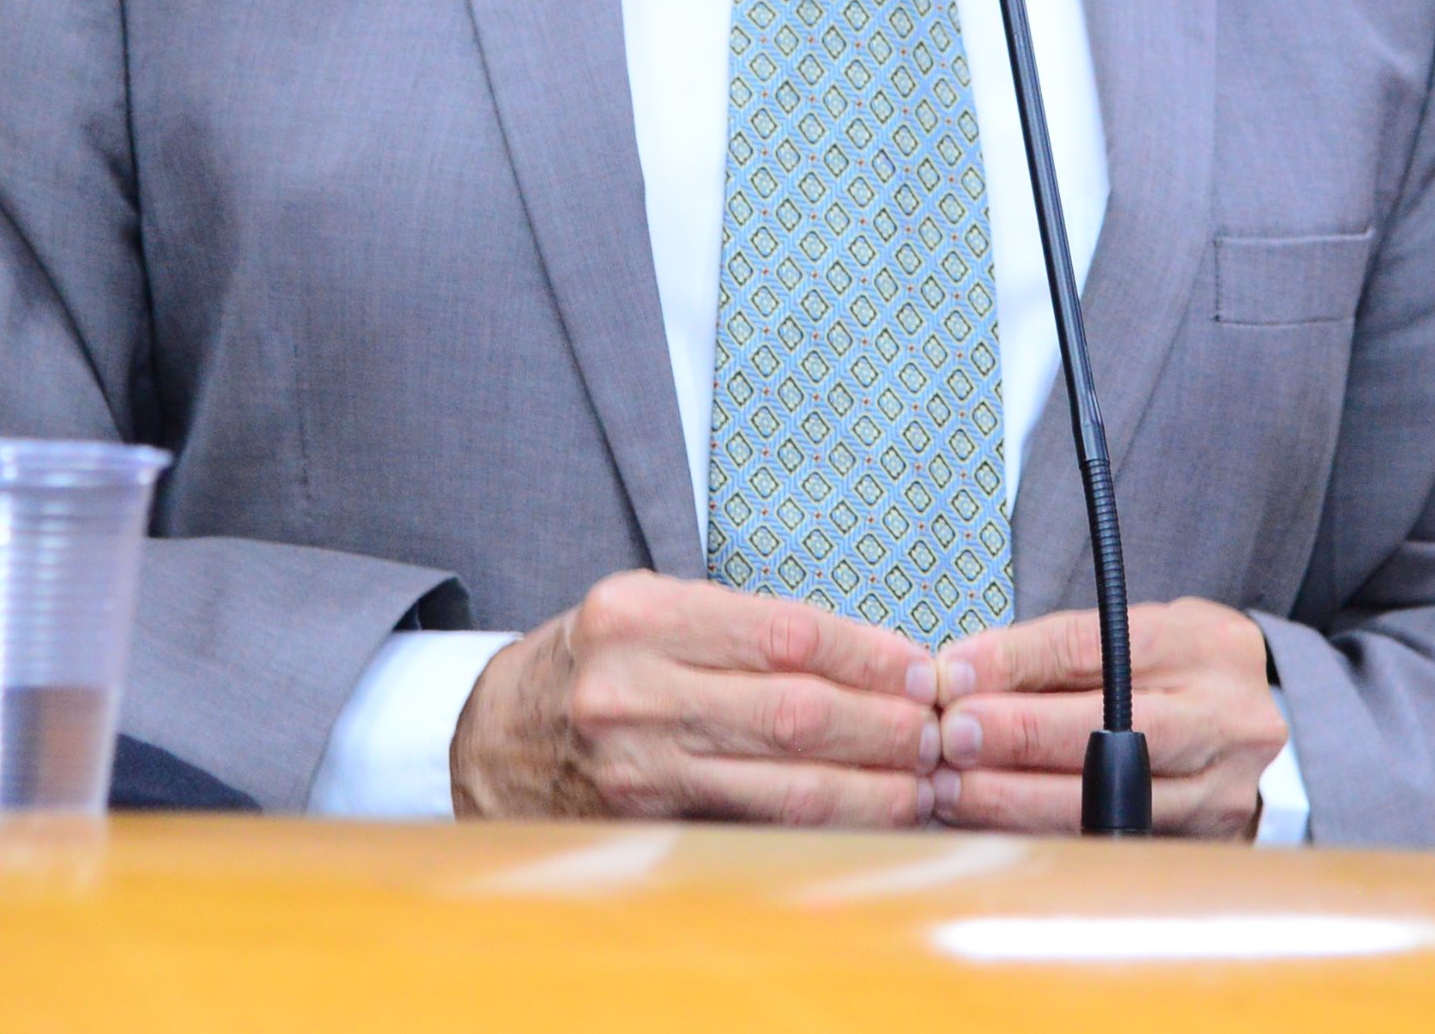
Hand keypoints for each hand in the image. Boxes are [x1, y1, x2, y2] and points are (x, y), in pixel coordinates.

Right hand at [449, 571, 941, 826]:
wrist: (493, 738)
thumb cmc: (595, 663)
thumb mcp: (649, 611)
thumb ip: (743, 625)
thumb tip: (871, 658)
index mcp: (639, 614)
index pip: (786, 633)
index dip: (868, 654)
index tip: (922, 668)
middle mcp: (631, 688)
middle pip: (795, 712)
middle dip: (885, 724)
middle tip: (941, 729)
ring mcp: (634, 764)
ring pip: (785, 783)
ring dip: (872, 786)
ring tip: (925, 780)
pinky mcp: (642, 822)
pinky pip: (754, 824)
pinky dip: (823, 824)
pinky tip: (869, 816)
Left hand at [928, 598, 1284, 838]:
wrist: (1256, 726)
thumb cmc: (1176, 671)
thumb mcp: (1136, 633)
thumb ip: (1052, 651)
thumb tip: (956, 675)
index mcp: (1202, 644)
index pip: (1098, 646)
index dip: (1017, 661)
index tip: (953, 674)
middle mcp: (1225, 715)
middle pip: (1111, 727)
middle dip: (1018, 733)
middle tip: (950, 736)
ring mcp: (1222, 787)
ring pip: (1109, 797)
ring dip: (1018, 796)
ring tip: (953, 789)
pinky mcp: (1205, 841)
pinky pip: (1111, 840)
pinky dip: (1043, 832)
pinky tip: (992, 824)